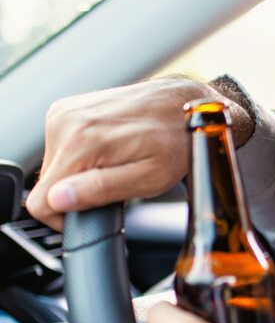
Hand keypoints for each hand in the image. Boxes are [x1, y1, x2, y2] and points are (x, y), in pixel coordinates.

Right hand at [25, 77, 252, 229]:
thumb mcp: (150, 177)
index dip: (63, 218)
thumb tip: (58, 199)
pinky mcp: (68, 108)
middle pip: (48, 184)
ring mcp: (65, 111)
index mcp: (80, 141)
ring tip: (118, 162)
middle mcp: (65, 122)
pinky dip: (82, 155)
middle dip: (78, 191)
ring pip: (54, 166)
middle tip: (118, 181)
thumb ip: (101, 189)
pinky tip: (111, 149)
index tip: (92, 214)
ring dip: (81, 173)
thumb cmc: (177, 141)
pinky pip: (61, 147)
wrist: (186, 103)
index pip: (40, 201)